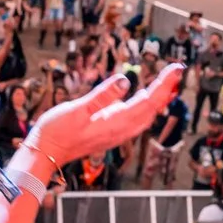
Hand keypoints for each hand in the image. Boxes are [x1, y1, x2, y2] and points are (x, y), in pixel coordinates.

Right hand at [23, 66, 183, 177]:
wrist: (46, 153)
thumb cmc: (57, 131)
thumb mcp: (77, 109)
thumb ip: (102, 95)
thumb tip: (125, 81)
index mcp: (116, 122)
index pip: (149, 101)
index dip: (164, 84)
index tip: (175, 69)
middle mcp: (121, 130)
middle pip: (152, 108)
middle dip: (166, 89)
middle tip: (176, 70)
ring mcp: (117, 133)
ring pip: (147, 115)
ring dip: (159, 98)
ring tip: (167, 82)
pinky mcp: (111, 133)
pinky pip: (137, 119)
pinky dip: (147, 106)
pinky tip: (145, 99)